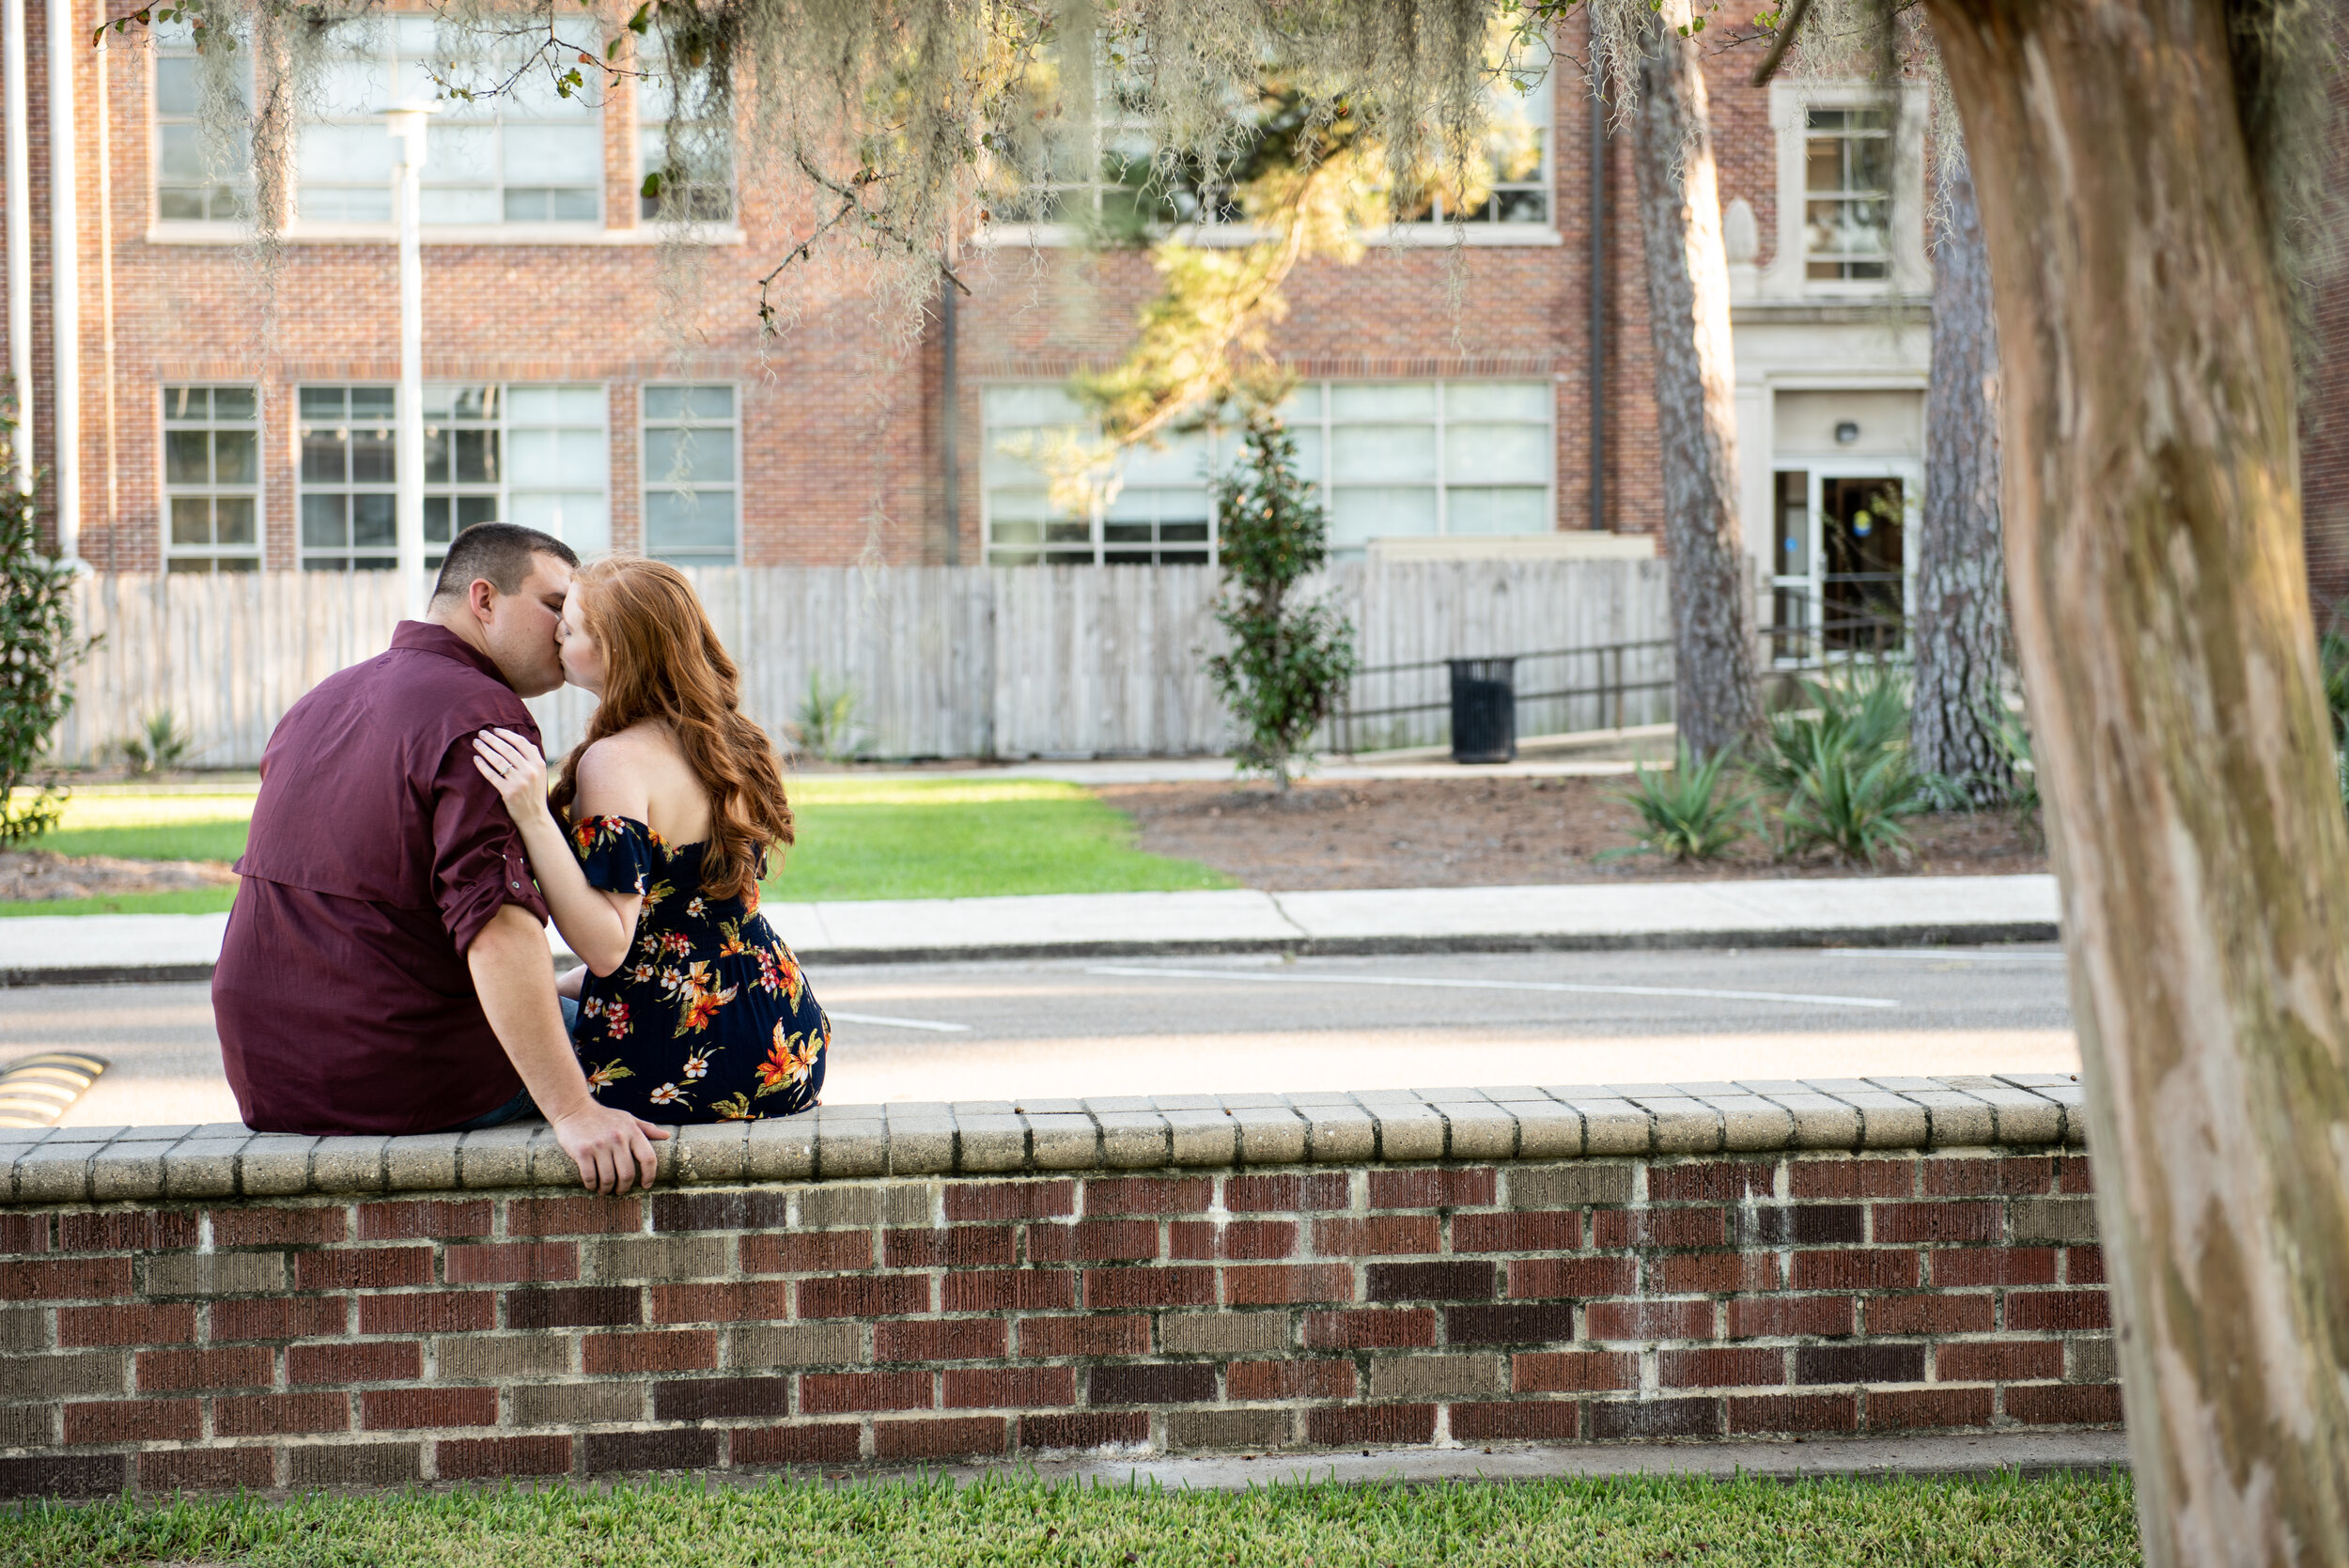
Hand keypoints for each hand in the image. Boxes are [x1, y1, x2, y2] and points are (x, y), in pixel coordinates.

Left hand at [472, 727, 551, 825]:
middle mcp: (530, 771)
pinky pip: (492, 775)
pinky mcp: (509, 792)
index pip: (521, 742)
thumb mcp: (540, 774)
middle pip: (507, 749)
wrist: (534, 817)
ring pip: (499, 760)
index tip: (495, 730)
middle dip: (492, 739)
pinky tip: (476, 759)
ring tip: (476, 743)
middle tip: (481, 733)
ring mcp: (520, 782)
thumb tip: (521, 741)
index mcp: (539, 764)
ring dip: (485, 749)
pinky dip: (483, 766)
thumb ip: (533, 757)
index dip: (506, 734)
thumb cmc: (534, 793)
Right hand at [551, 1101, 667, 1194]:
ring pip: (608, 1178)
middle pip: (627, 1174)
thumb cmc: (603, 1116)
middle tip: (619, 1191)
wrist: (573, 1108)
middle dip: (624, 1187)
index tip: (646, 1185)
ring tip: (604, 1190)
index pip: (649, 1158)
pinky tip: (592, 1185)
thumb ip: (646, 1128)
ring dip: (606, 1189)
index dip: (650, 1175)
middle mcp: (617, 1138)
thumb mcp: (627, 1119)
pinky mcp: (582, 1151)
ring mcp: (599, 1145)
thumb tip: (666, 1136)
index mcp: (632, 1131)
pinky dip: (592, 1185)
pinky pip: (590, 1177)